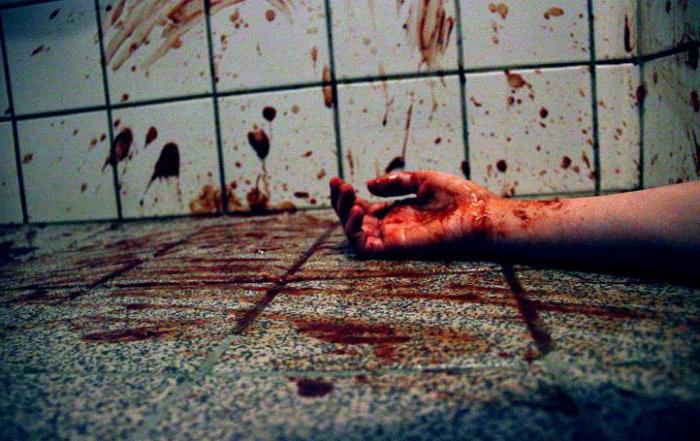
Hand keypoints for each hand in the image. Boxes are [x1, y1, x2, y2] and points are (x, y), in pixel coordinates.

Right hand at [330, 171, 499, 254]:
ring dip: (343, 214)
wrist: (482, 214)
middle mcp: (393, 227)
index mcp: (399, 213)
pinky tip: (357, 211)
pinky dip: (354, 231)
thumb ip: (396, 183)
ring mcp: (394, 238)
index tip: (339, 180)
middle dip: (340, 203)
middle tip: (338, 184)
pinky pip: (366, 246)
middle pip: (355, 220)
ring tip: (346, 194)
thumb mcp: (424, 180)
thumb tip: (368, 185)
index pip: (364, 209)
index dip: (348, 197)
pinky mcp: (397, 247)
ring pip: (355, 234)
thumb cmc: (462, 199)